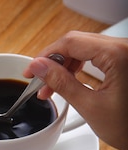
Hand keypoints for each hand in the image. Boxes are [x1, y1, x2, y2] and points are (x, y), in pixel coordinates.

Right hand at [23, 31, 127, 149]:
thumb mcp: (89, 107)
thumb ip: (62, 84)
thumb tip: (40, 68)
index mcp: (118, 54)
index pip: (71, 42)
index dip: (46, 56)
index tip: (31, 71)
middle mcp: (123, 48)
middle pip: (77, 42)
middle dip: (53, 62)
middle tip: (38, 82)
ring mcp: (124, 53)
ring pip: (84, 48)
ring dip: (64, 66)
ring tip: (50, 88)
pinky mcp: (123, 61)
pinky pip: (95, 56)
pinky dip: (77, 67)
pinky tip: (66, 82)